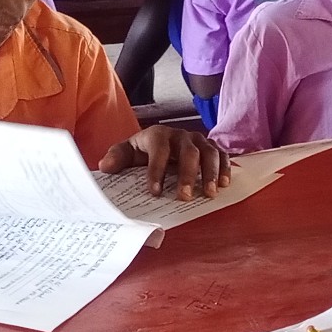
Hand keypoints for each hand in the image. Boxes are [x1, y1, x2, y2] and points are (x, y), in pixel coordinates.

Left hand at [99, 127, 231, 199]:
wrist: (157, 143)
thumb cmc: (142, 152)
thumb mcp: (126, 153)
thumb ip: (116, 158)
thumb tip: (105, 166)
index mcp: (157, 135)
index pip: (159, 150)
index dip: (157, 170)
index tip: (155, 192)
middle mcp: (181, 135)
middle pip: (188, 152)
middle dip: (187, 175)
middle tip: (184, 197)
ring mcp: (198, 140)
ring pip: (209, 152)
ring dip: (210, 173)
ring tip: (210, 193)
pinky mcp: (211, 147)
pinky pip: (223, 155)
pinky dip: (226, 168)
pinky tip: (225, 185)